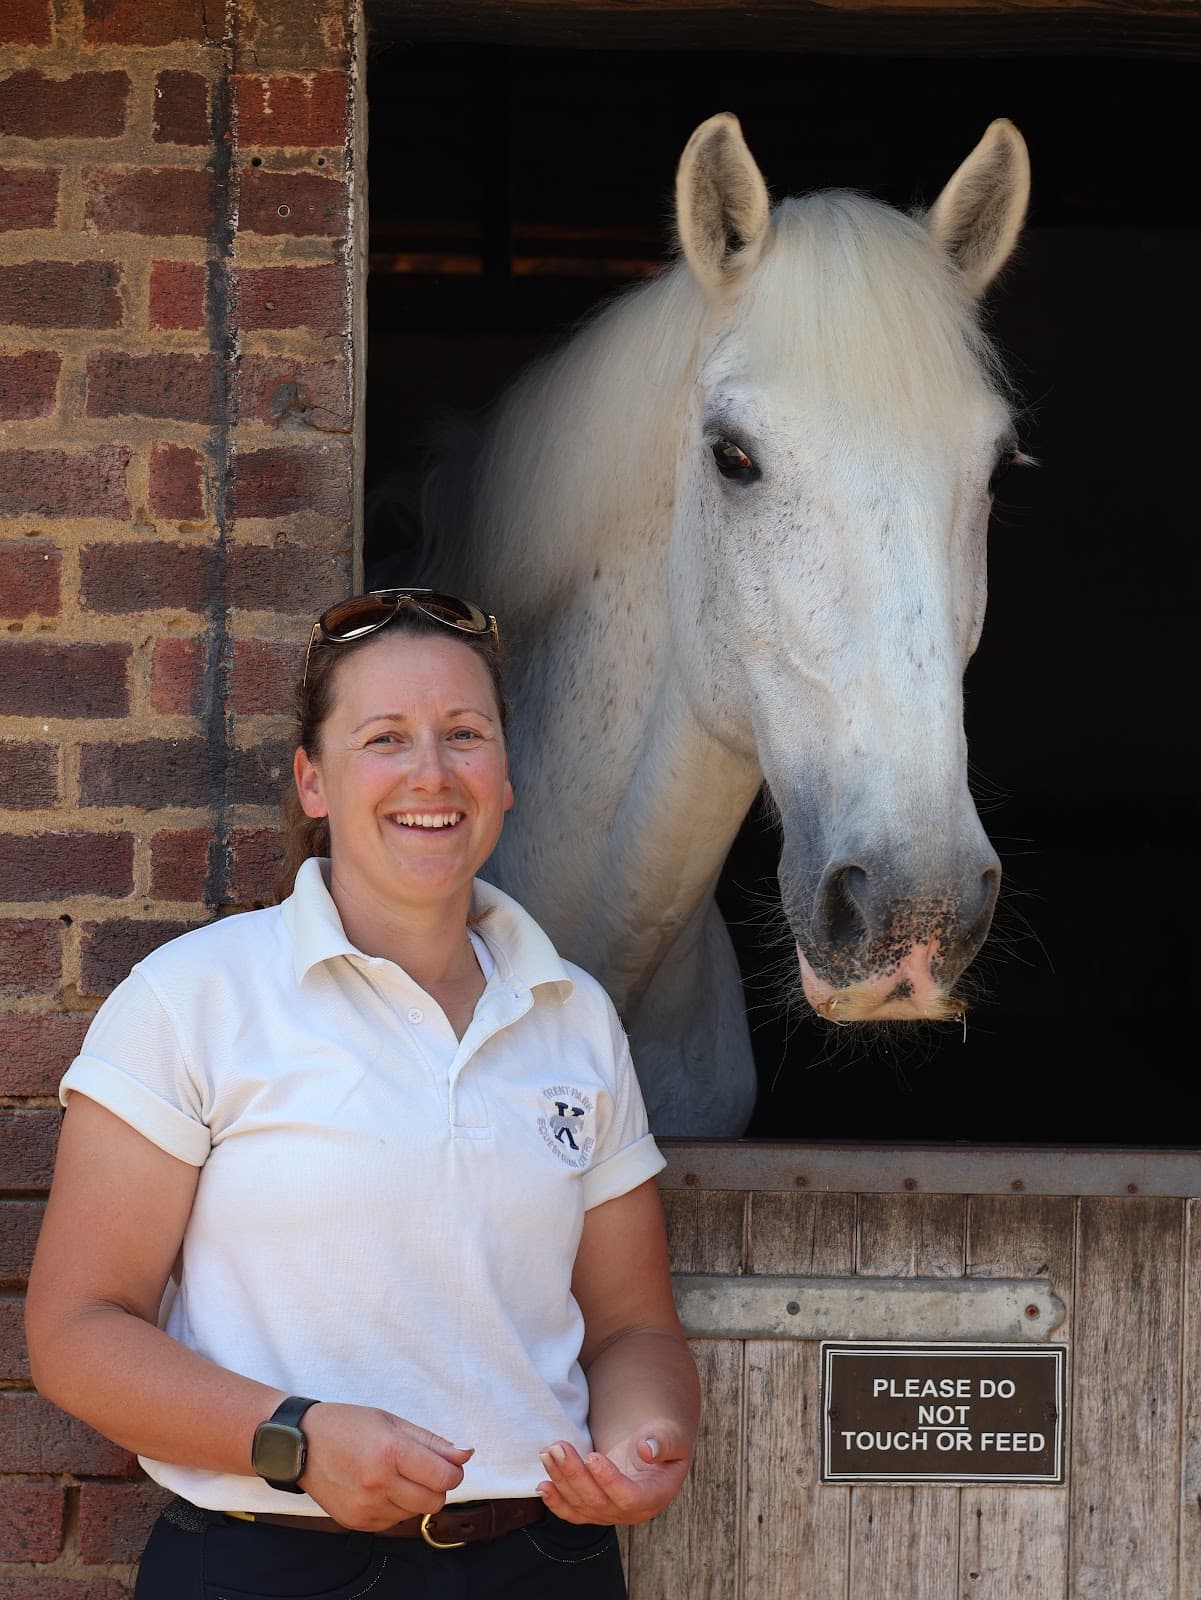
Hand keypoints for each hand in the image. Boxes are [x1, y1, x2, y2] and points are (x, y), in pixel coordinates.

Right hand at [298, 1402, 472, 1530]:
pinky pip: (393, 1522)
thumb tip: (465, 1454)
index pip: (444, 1477)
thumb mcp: (391, 1422)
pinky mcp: (357, 1523)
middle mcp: (378, 1484)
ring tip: (394, 1474)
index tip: (447, 1463)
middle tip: (422, 1469)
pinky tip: (380, 1487)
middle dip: (437, 1486)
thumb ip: (431, 1441)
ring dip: (415, 1496)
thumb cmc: (348, 1425)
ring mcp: (366, 1507)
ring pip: (415, 1513)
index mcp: (390, 1452)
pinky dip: (395, 1507)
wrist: (300, 1445)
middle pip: (434, 1501)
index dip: (453, 1471)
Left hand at [536, 1421, 690, 1525]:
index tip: (593, 1456)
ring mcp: (610, 1514)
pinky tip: (542, 1485)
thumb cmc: (662, 1442)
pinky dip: (556, 1501)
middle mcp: (631, 1513)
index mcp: (654, 1496)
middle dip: (575, 1474)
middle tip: (558, 1447)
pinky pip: (573, 1512)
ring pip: (581, 1505)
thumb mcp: (671, 1436)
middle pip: (598, 1502)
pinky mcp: (594, 1510)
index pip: (630, 1497)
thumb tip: (647, 1449)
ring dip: (561, 1480)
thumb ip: (663, 1442)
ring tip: (548, 1452)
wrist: (651, 1452)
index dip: (609, 1481)